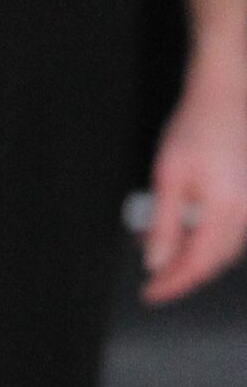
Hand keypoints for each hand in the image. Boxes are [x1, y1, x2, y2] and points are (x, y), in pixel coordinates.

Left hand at [140, 75, 246, 303]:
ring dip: (194, 260)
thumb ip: (164, 225)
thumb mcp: (168, 178)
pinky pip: (231, 232)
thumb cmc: (196, 126)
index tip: (150, 294)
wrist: (224, 92)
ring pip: (224, 250)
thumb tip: (156, 262)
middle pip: (213, 262)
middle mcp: (245, 209)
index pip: (197, 264)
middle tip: (154, 282)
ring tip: (165, 259)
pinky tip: (185, 238)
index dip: (171, 283)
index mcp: (225, 207)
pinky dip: (207, 242)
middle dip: (182, 276)